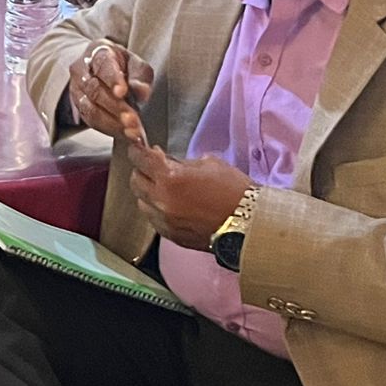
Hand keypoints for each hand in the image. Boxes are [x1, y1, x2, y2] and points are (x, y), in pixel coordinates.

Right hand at [65, 42, 150, 141]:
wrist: (103, 72)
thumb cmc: (123, 66)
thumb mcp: (136, 64)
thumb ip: (140, 76)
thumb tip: (142, 92)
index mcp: (97, 51)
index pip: (103, 64)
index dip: (112, 79)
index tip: (123, 92)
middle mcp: (81, 69)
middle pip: (95, 89)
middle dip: (116, 107)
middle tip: (133, 121)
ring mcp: (76, 90)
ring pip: (91, 109)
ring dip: (113, 123)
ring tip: (133, 132)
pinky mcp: (78, 108)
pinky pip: (91, 121)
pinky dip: (110, 130)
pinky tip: (126, 135)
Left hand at [128, 146, 250, 251]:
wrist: (250, 223)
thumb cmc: (233, 189)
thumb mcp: (208, 163)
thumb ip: (181, 162)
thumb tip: (165, 161)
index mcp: (170, 178)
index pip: (140, 159)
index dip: (138, 151)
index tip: (140, 149)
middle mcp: (161, 200)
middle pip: (135, 181)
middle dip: (142, 171)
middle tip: (154, 168)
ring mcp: (165, 220)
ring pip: (141, 202)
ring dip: (148, 192)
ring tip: (164, 188)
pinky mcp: (171, 235)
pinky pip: (153, 219)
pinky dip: (157, 210)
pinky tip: (171, 205)